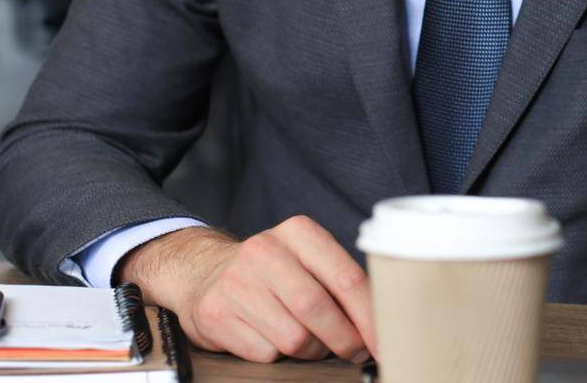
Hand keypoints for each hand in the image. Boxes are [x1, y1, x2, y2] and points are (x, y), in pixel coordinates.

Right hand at [117, 218, 376, 364]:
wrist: (203, 273)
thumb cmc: (271, 272)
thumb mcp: (305, 259)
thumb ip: (339, 282)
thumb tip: (380, 323)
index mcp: (298, 232)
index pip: (346, 278)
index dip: (370, 317)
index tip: (383, 341)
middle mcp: (264, 250)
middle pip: (317, 309)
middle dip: (344, 340)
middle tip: (355, 352)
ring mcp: (236, 282)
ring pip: (294, 338)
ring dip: (310, 350)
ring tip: (308, 340)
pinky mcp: (216, 313)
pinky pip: (265, 353)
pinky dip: (277, 355)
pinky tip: (272, 339)